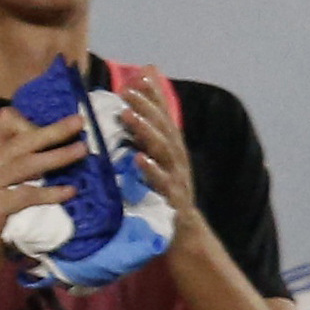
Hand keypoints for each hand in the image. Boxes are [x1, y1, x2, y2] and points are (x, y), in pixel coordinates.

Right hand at [0, 106, 87, 269]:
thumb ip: (11, 157)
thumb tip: (32, 128)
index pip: (5, 127)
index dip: (31, 120)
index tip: (62, 117)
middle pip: (21, 142)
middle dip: (52, 131)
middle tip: (79, 122)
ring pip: (26, 165)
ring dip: (57, 157)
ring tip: (82, 150)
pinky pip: (26, 195)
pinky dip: (50, 193)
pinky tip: (70, 191)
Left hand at [116, 73, 202, 225]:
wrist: (183, 235)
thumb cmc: (163, 194)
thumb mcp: (155, 163)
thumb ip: (147, 137)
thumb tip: (135, 115)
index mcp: (171, 149)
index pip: (163, 117)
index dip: (153, 95)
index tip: (138, 75)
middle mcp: (176, 158)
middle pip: (163, 127)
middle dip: (147, 106)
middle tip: (127, 89)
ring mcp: (175, 177)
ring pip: (162, 149)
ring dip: (145, 130)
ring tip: (127, 115)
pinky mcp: (171, 199)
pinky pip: (161, 183)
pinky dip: (151, 170)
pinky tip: (139, 159)